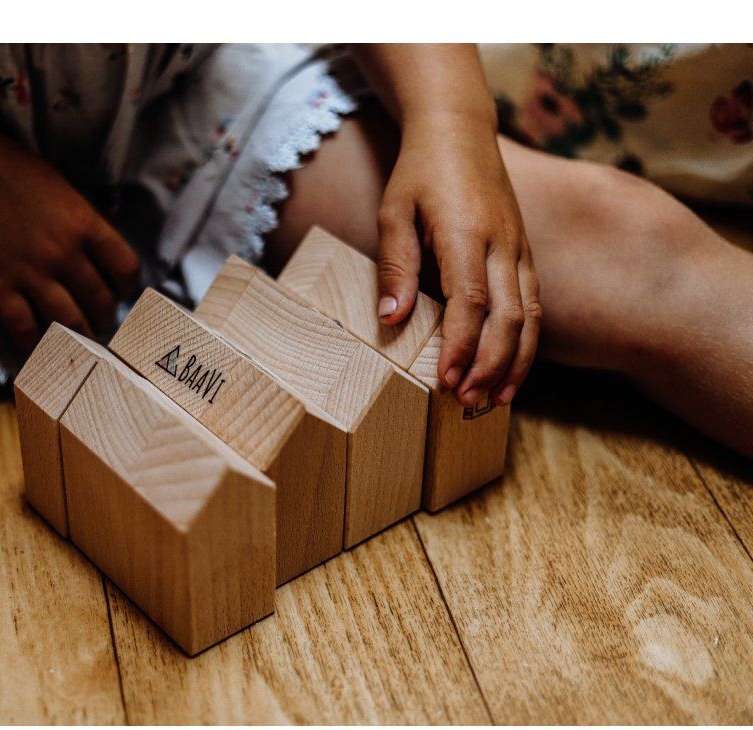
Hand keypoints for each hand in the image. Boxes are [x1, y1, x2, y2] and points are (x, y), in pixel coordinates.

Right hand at [0, 139, 139, 350]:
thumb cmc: (6, 167)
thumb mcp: (60, 187)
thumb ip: (82, 220)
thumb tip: (102, 249)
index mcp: (84, 223)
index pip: (125, 268)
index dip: (130, 287)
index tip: (125, 293)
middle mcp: (63, 253)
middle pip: (100, 301)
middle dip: (106, 318)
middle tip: (104, 324)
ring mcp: (30, 273)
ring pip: (69, 322)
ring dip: (81, 337)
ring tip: (84, 342)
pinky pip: (24, 329)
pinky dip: (37, 346)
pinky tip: (42, 351)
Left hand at [376, 113, 540, 406]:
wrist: (459, 130)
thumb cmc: (419, 173)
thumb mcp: (393, 212)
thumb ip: (396, 265)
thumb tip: (392, 320)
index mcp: (467, 232)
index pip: (469, 301)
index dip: (460, 345)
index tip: (444, 379)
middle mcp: (502, 243)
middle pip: (508, 316)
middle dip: (489, 365)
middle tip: (465, 400)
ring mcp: (519, 248)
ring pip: (530, 315)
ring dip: (514, 362)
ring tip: (494, 401)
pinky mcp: (525, 253)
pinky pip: (534, 304)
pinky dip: (526, 343)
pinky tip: (511, 371)